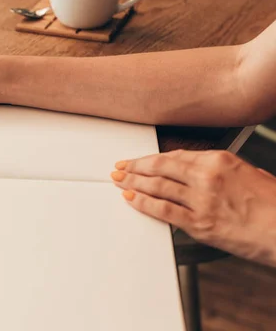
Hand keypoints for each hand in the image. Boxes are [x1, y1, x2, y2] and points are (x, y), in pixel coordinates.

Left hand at [111, 150, 275, 265]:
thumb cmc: (274, 205)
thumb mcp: (248, 174)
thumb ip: (219, 171)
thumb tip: (196, 173)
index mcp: (219, 160)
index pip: (173, 156)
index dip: (150, 158)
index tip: (138, 160)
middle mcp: (207, 177)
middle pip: (159, 167)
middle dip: (135, 167)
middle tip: (120, 168)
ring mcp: (201, 201)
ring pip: (157, 187)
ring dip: (133, 183)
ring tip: (120, 181)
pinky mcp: (199, 224)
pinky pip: (163, 210)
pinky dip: (143, 203)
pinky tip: (131, 199)